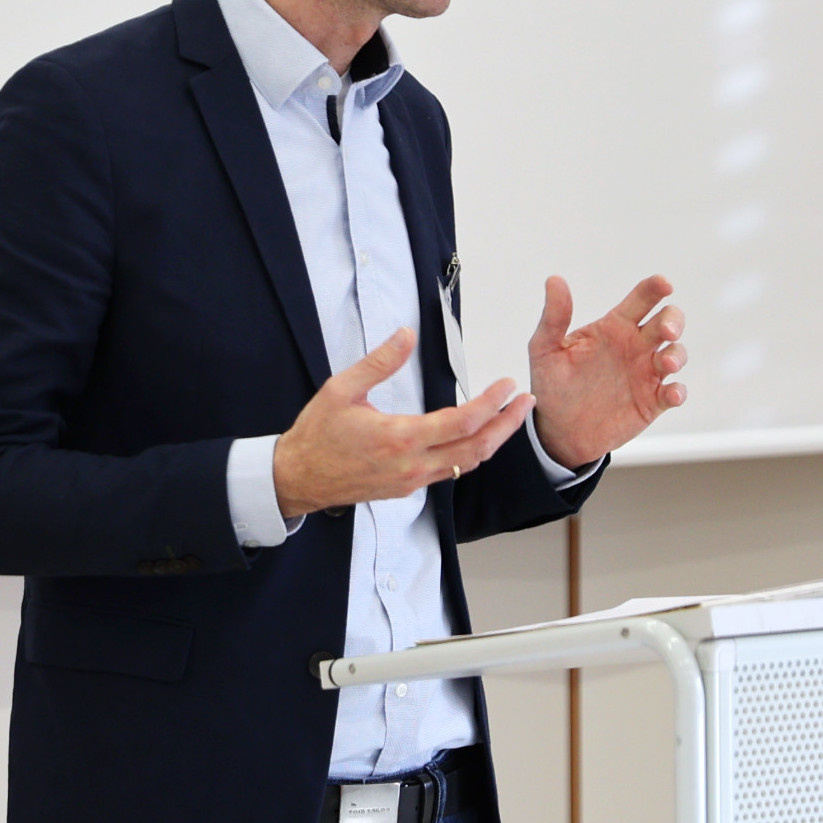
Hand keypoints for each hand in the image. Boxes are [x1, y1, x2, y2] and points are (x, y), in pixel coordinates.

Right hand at [272, 328, 534, 518]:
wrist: (296, 479)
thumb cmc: (316, 435)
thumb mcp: (341, 389)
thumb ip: (379, 362)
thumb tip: (406, 334)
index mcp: (399, 438)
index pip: (462, 421)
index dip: (491, 403)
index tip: (507, 385)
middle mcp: (412, 464)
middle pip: (476, 448)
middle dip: (507, 425)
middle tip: (525, 403)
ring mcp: (411, 481)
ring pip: (466, 464)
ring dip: (492, 441)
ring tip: (510, 418)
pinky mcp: (407, 488)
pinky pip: (448, 472)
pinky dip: (469, 454)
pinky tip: (476, 437)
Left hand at [528, 275, 686, 468]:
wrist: (558, 431)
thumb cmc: (553, 385)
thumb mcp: (545, 349)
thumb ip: (553, 317)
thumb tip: (554, 280)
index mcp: (614, 327)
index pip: (641, 300)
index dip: (655, 288)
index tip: (663, 284)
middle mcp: (635, 346)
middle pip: (668, 321)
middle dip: (674, 321)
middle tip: (666, 331)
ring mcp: (646, 373)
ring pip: (677, 354)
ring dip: (677, 355)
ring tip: (667, 364)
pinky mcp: (652, 401)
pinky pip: (674, 392)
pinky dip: (678, 392)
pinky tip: (671, 394)